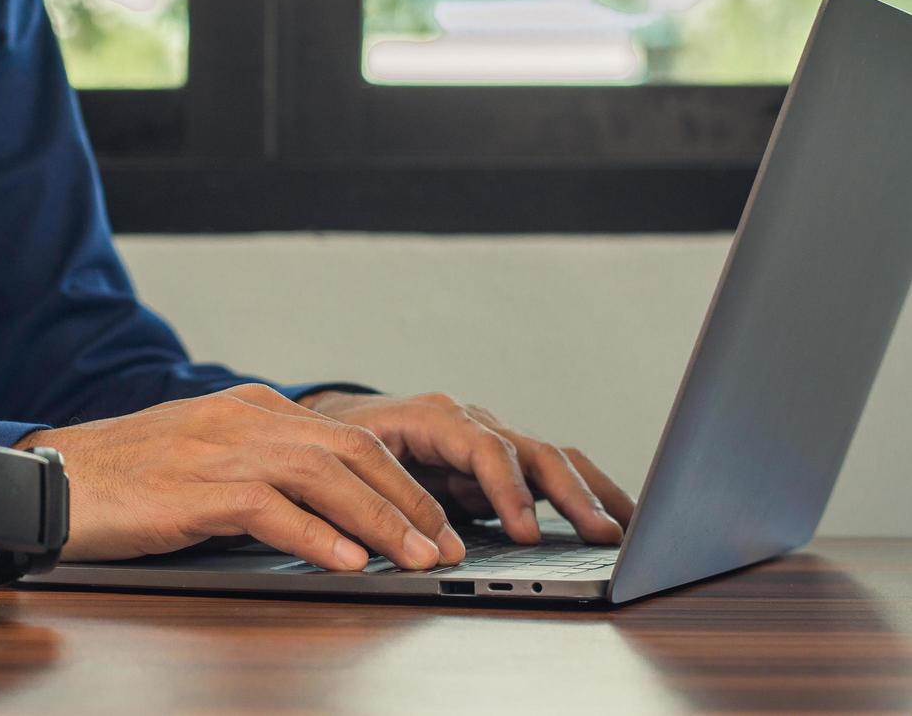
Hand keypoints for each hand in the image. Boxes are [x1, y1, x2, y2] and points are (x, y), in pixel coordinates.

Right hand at [16, 384, 467, 570]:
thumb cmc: (128, 477)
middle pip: (349, 450)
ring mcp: (218, 450)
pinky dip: (314, 533)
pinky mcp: (192, 488)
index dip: (400, 478)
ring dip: (377, 518)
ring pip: (321, 475)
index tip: (433, 518)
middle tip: (444, 541)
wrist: (56, 478)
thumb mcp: (207, 456)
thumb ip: (265, 470)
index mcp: (252, 409)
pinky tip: (345, 559)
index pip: (347, 436)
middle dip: (406, 498)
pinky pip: (268, 508)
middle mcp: (243, 420)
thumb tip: (328, 514)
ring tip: (414, 555)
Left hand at [300, 391, 634, 545]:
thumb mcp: (353, 461)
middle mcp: (472, 423)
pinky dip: (582, 495)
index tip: (527, 532)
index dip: (509, 490)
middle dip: (571, 494)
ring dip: (590, 493)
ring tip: (628, 531)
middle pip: (534, 451)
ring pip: (552, 459)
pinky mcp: (498, 464)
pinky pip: (549, 474)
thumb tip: (429, 543)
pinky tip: (612, 521)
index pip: (485, 448)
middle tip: (603, 536)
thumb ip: (387, 495)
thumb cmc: (340, 443)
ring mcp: (490, 440)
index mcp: (435, 417)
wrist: (332, 425)